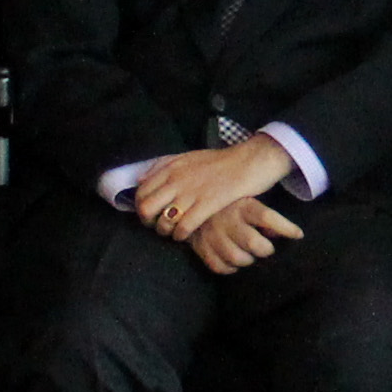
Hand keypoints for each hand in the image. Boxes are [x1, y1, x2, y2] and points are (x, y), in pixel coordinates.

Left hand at [131, 136, 295, 243]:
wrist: (250, 161)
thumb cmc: (220, 161)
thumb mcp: (188, 157)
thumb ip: (163, 165)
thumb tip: (140, 179)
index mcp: (171, 167)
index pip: (141, 191)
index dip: (140, 207)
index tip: (151, 214)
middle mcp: (176, 179)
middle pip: (146, 208)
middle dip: (149, 222)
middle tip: (160, 226)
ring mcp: (191, 192)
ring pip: (163, 221)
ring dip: (166, 231)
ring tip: (174, 232)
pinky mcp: (207, 204)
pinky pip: (184, 226)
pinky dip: (181, 235)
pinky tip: (186, 235)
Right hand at [181, 196, 304, 274]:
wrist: (188, 204)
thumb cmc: (228, 205)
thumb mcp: (246, 202)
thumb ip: (264, 216)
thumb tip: (281, 233)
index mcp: (241, 205)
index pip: (267, 217)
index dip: (286, 227)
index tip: (299, 234)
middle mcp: (227, 219)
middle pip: (253, 243)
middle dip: (265, 249)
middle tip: (265, 248)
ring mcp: (212, 234)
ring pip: (237, 258)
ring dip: (247, 260)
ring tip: (249, 254)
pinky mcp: (200, 247)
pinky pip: (219, 267)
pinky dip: (230, 268)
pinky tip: (233, 261)